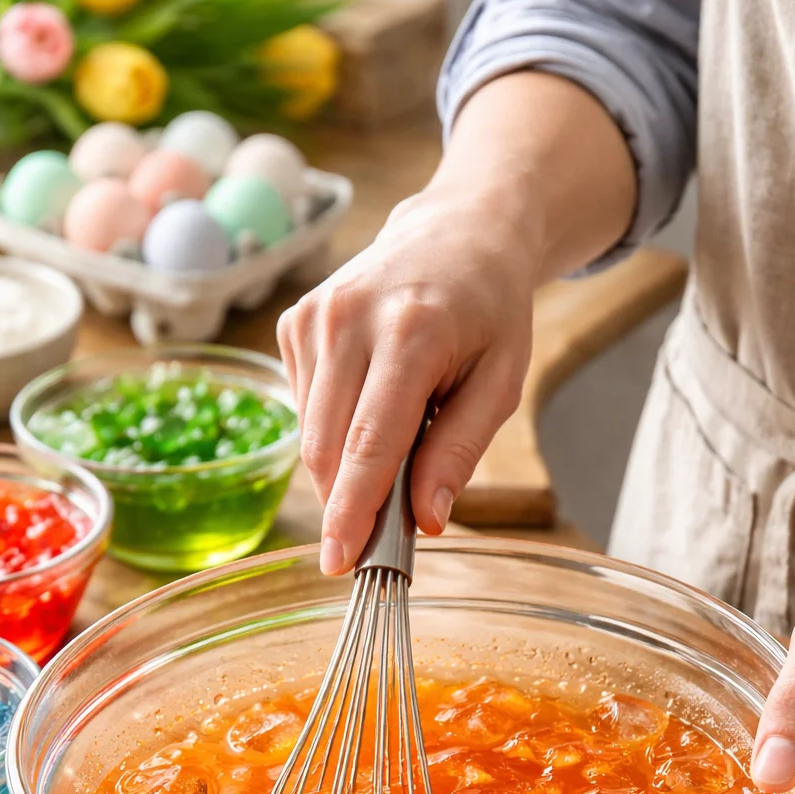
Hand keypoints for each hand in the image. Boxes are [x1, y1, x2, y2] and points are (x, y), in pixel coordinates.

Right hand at [277, 180, 537, 573]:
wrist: (458, 231)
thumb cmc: (488, 310)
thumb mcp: (500, 382)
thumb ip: (459, 451)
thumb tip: (426, 520)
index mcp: (410, 331)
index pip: (369, 443)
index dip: (353, 511)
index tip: (340, 562)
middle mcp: (349, 319)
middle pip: (328, 447)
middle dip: (348, 504)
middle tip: (380, 537)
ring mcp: (313, 316)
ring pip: (310, 435)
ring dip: (346, 466)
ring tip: (400, 435)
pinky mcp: (294, 323)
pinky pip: (304, 409)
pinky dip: (336, 429)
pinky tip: (372, 401)